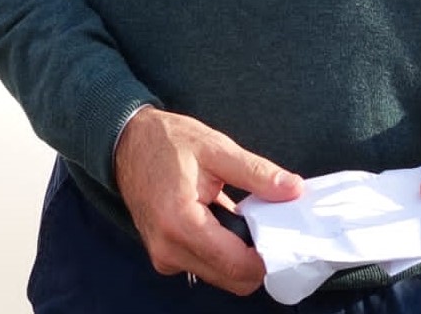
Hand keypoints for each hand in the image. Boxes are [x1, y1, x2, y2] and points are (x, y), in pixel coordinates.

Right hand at [114, 107, 303, 293]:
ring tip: (244, 217)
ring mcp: (164, 257)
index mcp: (180, 223)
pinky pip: (205, 266)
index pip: (236, 265)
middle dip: (256, 257)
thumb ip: (257, 173)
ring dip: (239, 255)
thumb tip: (293, 190)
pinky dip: (223, 252)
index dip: (267, 256)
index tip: (285, 235)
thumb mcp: (216, 148)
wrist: (127, 143)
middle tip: (266, 222)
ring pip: (220, 275)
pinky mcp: (165, 256)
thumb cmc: (167, 142)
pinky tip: (225, 221)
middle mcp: (168, 250)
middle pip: (231, 278)